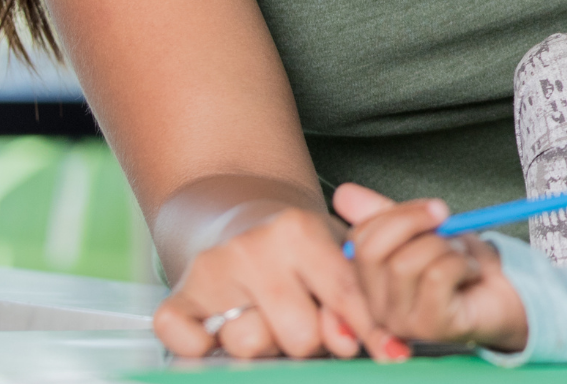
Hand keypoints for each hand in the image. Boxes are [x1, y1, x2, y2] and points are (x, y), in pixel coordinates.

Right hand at [152, 205, 397, 359]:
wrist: (239, 215)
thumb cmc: (298, 246)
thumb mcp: (336, 252)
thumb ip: (355, 296)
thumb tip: (360, 346)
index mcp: (297, 230)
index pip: (343, 296)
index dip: (367, 329)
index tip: (387, 353)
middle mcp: (252, 247)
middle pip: (300, 336)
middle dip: (311, 341)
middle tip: (306, 321)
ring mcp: (212, 271)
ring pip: (248, 345)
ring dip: (263, 346)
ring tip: (270, 323)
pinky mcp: (179, 294)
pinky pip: (181, 338)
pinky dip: (195, 347)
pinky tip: (215, 339)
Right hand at [333, 183, 528, 352]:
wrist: (504, 296)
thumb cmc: (462, 265)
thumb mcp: (423, 231)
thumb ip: (385, 214)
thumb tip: (343, 193)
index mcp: (369, 280)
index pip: (358, 239)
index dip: (395, 214)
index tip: (429, 209)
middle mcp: (376, 305)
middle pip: (370, 251)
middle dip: (413, 221)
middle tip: (445, 218)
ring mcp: (401, 322)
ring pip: (405, 263)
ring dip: (443, 246)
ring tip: (459, 254)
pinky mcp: (430, 328)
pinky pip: (436, 277)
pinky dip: (461, 263)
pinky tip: (469, 272)